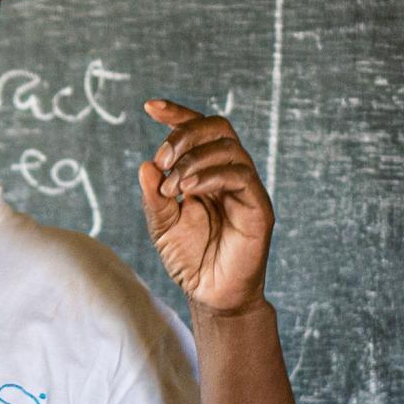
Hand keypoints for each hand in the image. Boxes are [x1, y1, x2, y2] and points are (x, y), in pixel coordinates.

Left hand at [138, 99, 272, 314]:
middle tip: (161, 161)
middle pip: (217, 128)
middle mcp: (229, 174)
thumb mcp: (161, 225)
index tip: (149, 107)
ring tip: (173, 186)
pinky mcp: (258, 208)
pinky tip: (188, 191)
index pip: (199, 130)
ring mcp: (246, 190)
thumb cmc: (189, 260)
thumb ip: (153, 196)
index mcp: (207, 172)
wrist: (210, 296)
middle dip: (184, 135)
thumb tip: (145, 165)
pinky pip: (240, 176)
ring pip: (229, 148)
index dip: (177, 113)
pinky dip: (210, 176)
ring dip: (194, 159)